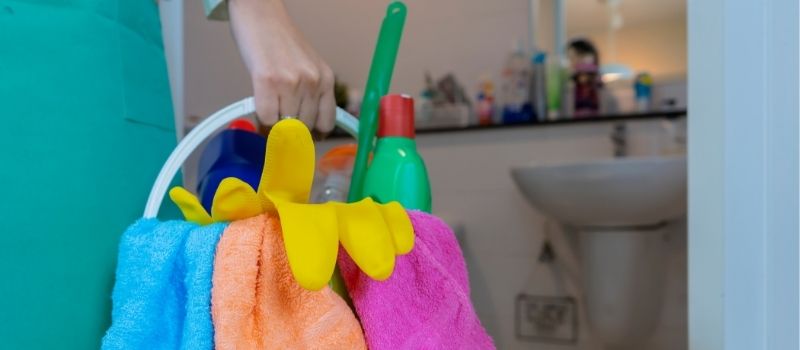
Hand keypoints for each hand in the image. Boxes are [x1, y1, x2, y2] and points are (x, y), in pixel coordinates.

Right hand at [228, 0, 335, 131]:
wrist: (261, 15)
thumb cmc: (280, 41)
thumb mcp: (308, 66)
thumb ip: (311, 92)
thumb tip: (305, 125)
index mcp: (326, 79)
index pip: (326, 122)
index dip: (312, 132)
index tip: (302, 134)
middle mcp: (313, 82)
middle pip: (304, 127)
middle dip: (291, 128)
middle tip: (280, 117)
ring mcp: (291, 82)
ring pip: (284, 125)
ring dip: (274, 122)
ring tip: (269, 105)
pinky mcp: (267, 81)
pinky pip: (266, 117)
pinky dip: (261, 117)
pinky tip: (260, 102)